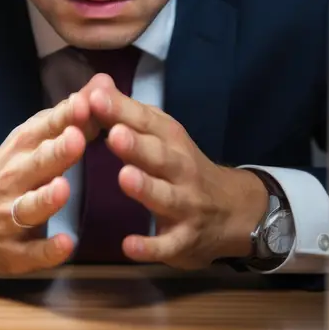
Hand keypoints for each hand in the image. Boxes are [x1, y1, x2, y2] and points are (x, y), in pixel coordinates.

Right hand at [0, 76, 106, 274]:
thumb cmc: (10, 172)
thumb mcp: (33, 141)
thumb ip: (69, 116)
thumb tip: (103, 83)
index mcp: (21, 149)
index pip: (43, 129)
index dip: (65, 117)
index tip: (86, 103)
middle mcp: (13, 180)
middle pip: (36, 165)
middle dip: (56, 152)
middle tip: (77, 138)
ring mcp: (9, 217)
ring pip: (28, 208)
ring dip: (45, 199)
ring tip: (63, 188)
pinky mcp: (14, 253)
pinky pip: (32, 253)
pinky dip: (48, 250)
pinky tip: (66, 244)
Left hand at [84, 75, 268, 267]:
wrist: (233, 210)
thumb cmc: (182, 167)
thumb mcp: (161, 136)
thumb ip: (127, 113)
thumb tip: (96, 83)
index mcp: (172, 141)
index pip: (147, 122)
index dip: (122, 110)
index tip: (95, 98)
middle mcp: (181, 170)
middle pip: (160, 156)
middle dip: (137, 146)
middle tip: (114, 134)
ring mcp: (186, 205)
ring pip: (166, 197)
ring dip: (146, 188)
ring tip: (125, 178)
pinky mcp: (184, 240)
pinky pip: (168, 245)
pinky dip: (150, 247)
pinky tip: (129, 246)